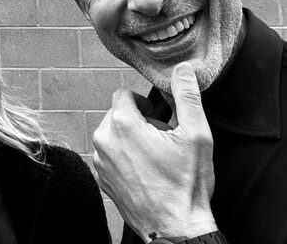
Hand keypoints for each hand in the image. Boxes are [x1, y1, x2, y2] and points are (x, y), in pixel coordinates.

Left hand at [92, 62, 216, 240]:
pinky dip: (124, 156)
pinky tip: (145, 170)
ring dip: (130, 138)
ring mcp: (100, 161)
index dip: (144, 103)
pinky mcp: (101, 178)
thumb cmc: (185, 184)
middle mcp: (103, 140)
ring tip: (155, 156)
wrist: (175, 226)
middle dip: (138, 120)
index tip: (158, 117)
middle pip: (116, 114)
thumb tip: (183, 69)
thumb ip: (187, 96)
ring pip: (112, 134)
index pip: (122, 94)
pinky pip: (109, 155)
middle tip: (161, 138)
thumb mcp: (196, 134)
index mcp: (122, 124)